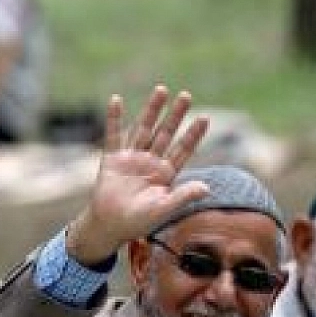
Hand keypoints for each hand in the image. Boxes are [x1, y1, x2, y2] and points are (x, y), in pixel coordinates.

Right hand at [64, 85, 209, 266]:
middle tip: (186, 95)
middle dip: (175, 115)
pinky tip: (115, 100)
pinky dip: (113, 118)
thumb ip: (183, 197)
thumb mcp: (163, 210)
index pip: (183, 150)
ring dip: (152, 110)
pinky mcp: (112, 159)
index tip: (205, 118)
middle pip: (165, 134)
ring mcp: (131, 159)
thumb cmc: (138, 222)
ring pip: (143, 129)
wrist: (109, 227)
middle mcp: (150, 162)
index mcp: (165, 173)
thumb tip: (206, 188)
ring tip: (161, 90)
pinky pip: (113, 135)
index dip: (193, 135)